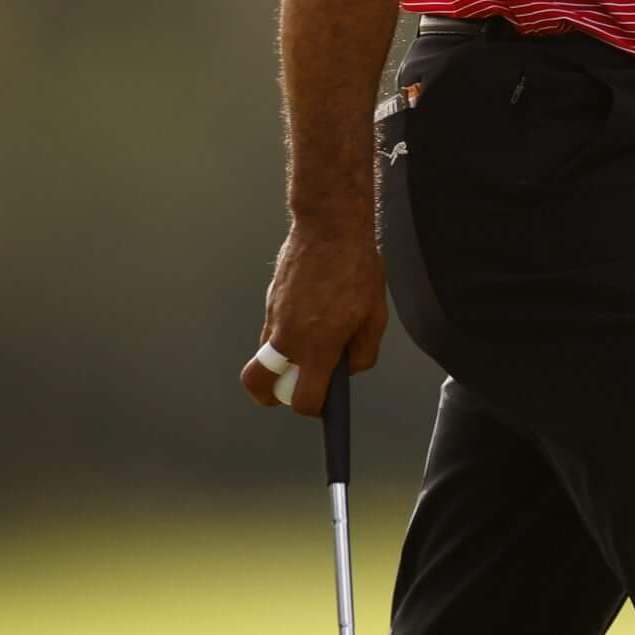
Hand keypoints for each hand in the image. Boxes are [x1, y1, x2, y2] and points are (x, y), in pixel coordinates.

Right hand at [240, 217, 387, 415]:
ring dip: (281, 360)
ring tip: (311, 343)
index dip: (312, 407)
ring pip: (266, 354)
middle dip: (271, 395)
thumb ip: (364, 350)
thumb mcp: (375, 313)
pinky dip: (285, 333)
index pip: (303, 397)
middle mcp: (288, 336)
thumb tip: (350, 369)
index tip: (322, 405)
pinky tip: (311, 315)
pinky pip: (272, 329)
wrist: (330, 227)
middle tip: (293, 387)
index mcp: (318, 344)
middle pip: (258, 384)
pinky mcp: (270, 301)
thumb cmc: (357, 267)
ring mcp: (273, 317)